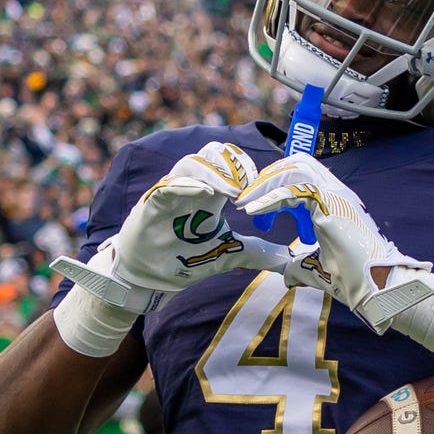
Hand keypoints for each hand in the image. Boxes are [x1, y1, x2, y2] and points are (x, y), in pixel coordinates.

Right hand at [52, 142, 291, 313]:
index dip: (246, 169)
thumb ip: (253, 252)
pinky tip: (204, 193)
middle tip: (249, 185)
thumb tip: (285, 258)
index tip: (262, 186)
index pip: (230, 165)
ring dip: (214, 173)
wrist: (149, 278)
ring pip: (192, 164)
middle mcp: (192, 187)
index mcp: (211, 194)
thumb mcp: (225, 255)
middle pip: (212, 155)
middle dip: (233, 165)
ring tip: (233, 191)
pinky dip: (187, 185)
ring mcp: (171, 193)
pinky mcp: (152, 203)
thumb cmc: (184, 260)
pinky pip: (169, 185)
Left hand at [237, 154, 433, 332]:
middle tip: (246, 199)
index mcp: (334, 202)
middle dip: (268, 177)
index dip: (275, 185)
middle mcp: (336, 192)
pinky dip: (270, 199)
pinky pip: (295, 190)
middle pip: (297, 163)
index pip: (302, 174)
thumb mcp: (316, 267)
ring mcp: (336, 194)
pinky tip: (254, 211)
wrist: (374, 285)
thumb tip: (287, 276)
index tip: (255, 210)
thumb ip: (300, 266)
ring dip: (267, 183)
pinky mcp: (330, 204)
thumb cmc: (352, 278)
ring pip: (295, 168)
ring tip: (246, 203)